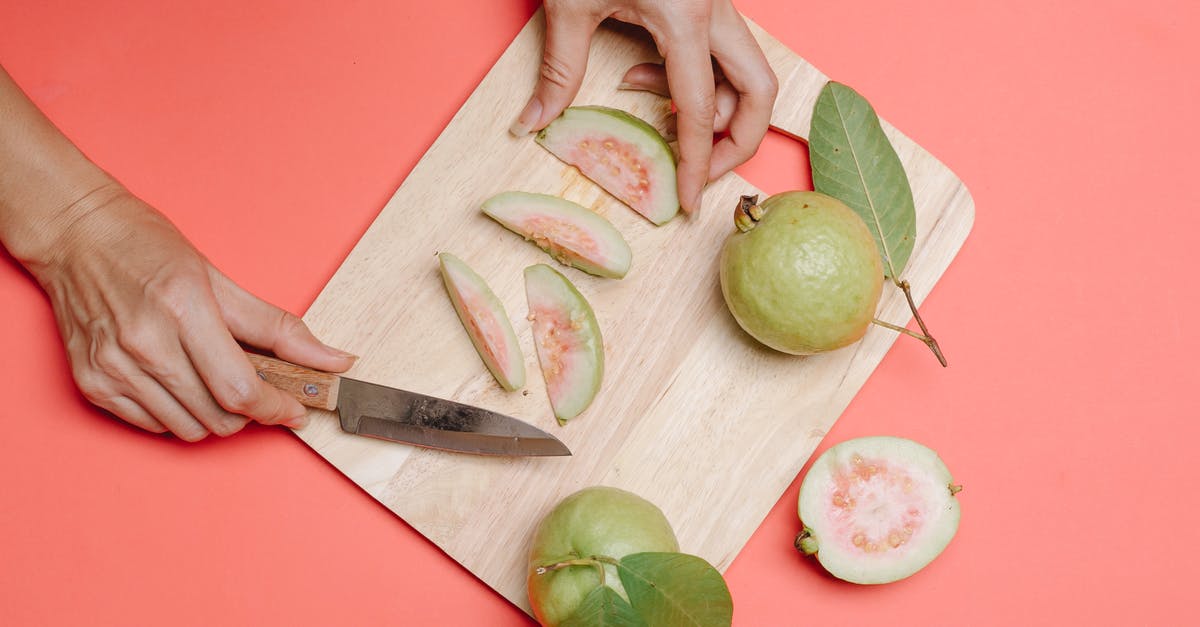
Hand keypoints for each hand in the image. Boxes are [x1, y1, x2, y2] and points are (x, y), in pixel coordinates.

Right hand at [24, 184, 355, 440]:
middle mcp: (144, 343)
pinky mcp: (92, 385)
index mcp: (184, 309)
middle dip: (249, 412)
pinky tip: (178, 382)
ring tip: (212, 380)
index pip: (241, 389)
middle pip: (218, 418)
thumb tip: (334, 360)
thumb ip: (280, 328)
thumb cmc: (147, 249)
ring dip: (213, 416)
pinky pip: (153, 426)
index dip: (276, 408)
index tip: (294, 409)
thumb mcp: (220, 278)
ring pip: (188, 430)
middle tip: (254, 386)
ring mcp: (113, 368)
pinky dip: (176, 414)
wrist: (75, 236)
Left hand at [511, 0, 777, 213]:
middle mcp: (716, 10)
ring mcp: (718, 4)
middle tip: (699, 172)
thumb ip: (557, 70)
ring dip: (710, 108)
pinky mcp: (707, 2)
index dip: (697, 166)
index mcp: (686, 16)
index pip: (700, 112)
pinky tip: (643, 78)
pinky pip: (720, 55)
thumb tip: (531, 124)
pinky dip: (692, 81)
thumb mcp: (569, 3)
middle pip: (760, 91)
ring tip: (652, 114)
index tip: (688, 204)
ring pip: (746, 73)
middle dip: (738, 140)